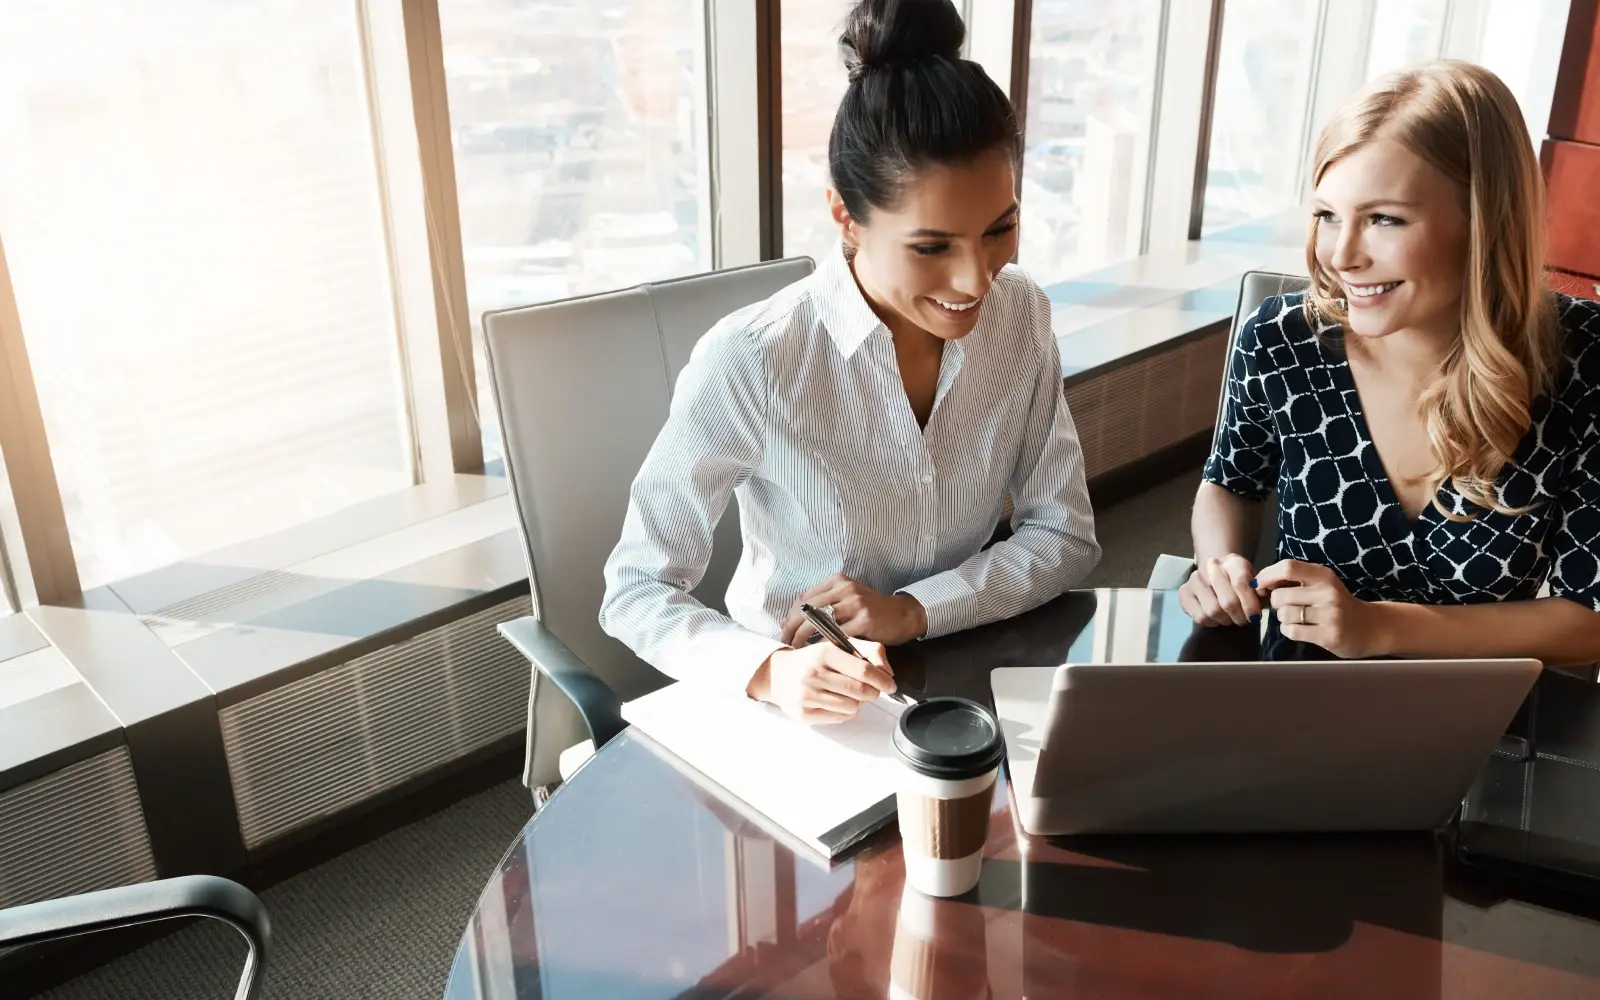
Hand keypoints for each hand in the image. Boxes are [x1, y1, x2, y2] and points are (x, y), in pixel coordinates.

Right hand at [745, 640, 895, 724]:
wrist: (777, 674)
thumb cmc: (813, 659)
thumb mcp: (838, 646)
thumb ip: (869, 651)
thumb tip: (888, 672)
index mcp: (824, 653)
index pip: (863, 670)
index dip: (882, 680)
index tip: (890, 684)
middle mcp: (813, 674)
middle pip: (860, 691)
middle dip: (874, 693)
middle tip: (873, 691)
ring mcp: (807, 695)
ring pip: (852, 707)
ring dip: (858, 703)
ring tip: (849, 694)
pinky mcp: (804, 714)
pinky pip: (840, 718)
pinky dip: (845, 712)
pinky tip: (836, 701)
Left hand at [779, 574, 928, 646]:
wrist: (902, 614)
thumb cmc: (870, 610)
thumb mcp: (845, 600)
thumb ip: (819, 606)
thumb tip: (786, 619)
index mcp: (837, 581)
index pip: (805, 598)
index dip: (790, 616)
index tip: (783, 632)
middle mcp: (845, 589)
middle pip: (808, 609)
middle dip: (793, 628)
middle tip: (785, 643)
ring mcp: (856, 604)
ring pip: (820, 622)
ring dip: (805, 638)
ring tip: (797, 650)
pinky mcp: (865, 620)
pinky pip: (839, 635)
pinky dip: (825, 645)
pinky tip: (819, 655)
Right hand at [1177, 554, 1261, 626]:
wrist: (1217, 572)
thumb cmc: (1240, 581)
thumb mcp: (1255, 582)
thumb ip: (1260, 590)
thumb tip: (1260, 596)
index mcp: (1233, 562)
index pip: (1241, 583)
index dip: (1250, 604)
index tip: (1256, 616)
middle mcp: (1210, 567)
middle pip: (1227, 601)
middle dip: (1240, 616)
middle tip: (1245, 620)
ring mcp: (1194, 579)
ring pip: (1213, 611)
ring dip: (1226, 620)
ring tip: (1231, 618)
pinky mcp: (1184, 593)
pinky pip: (1200, 617)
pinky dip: (1212, 623)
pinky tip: (1217, 618)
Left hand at [1255, 559, 1392, 657]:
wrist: (1370, 627)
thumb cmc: (1337, 604)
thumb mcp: (1321, 584)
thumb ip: (1295, 580)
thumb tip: (1260, 582)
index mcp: (1323, 575)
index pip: (1287, 568)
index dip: (1267, 576)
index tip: (1259, 585)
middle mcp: (1327, 592)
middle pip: (1281, 596)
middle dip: (1276, 603)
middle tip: (1285, 607)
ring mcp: (1330, 615)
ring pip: (1284, 615)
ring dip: (1283, 619)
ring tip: (1296, 619)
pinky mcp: (1329, 635)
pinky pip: (1292, 632)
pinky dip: (1288, 631)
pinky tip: (1298, 629)